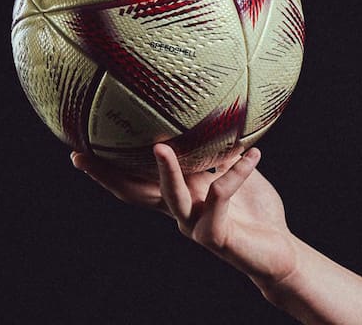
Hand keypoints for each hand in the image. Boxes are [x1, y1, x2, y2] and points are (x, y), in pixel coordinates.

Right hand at [72, 145, 299, 287]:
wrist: (279, 251)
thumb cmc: (256, 210)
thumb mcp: (235, 172)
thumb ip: (222, 151)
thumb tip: (218, 111)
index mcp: (180, 195)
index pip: (137, 179)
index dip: (110, 165)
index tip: (81, 144)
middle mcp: (180, 212)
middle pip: (135, 193)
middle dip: (107, 174)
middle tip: (82, 154)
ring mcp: (194, 225)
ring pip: (171, 198)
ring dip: (165, 172)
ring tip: (159, 147)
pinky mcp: (215, 235)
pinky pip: (220, 197)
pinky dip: (236, 172)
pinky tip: (252, 153)